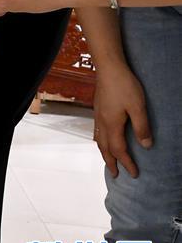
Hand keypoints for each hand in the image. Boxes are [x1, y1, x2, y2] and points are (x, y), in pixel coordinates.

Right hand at [92, 63, 151, 177]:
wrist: (108, 68)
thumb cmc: (124, 86)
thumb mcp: (138, 107)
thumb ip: (141, 127)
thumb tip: (146, 145)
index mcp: (112, 124)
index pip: (119, 150)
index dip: (126, 163)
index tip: (134, 174)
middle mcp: (102, 123)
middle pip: (104, 148)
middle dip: (110, 162)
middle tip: (115, 174)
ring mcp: (98, 116)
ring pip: (99, 140)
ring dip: (104, 153)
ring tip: (108, 160)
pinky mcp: (98, 109)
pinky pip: (97, 132)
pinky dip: (100, 141)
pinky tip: (104, 138)